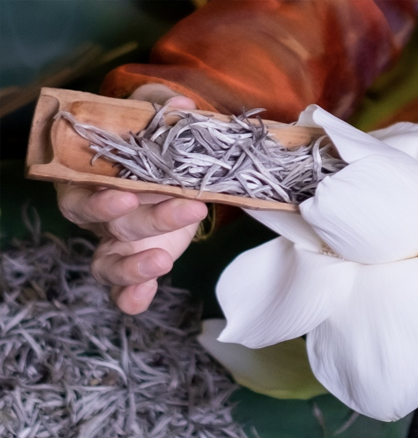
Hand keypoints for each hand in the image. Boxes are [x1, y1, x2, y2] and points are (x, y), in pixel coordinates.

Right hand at [56, 84, 207, 313]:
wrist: (167, 168)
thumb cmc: (150, 143)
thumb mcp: (154, 122)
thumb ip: (163, 113)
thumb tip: (182, 106)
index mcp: (93, 178)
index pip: (84, 190)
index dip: (100, 198)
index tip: (126, 194)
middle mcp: (98, 214)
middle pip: (109, 224)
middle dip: (144, 220)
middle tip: (182, 210)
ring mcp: (117, 241)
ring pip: (107, 264)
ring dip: (131, 267)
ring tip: (161, 262)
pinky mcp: (139, 259)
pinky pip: (123, 288)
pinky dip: (131, 296)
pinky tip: (146, 295)